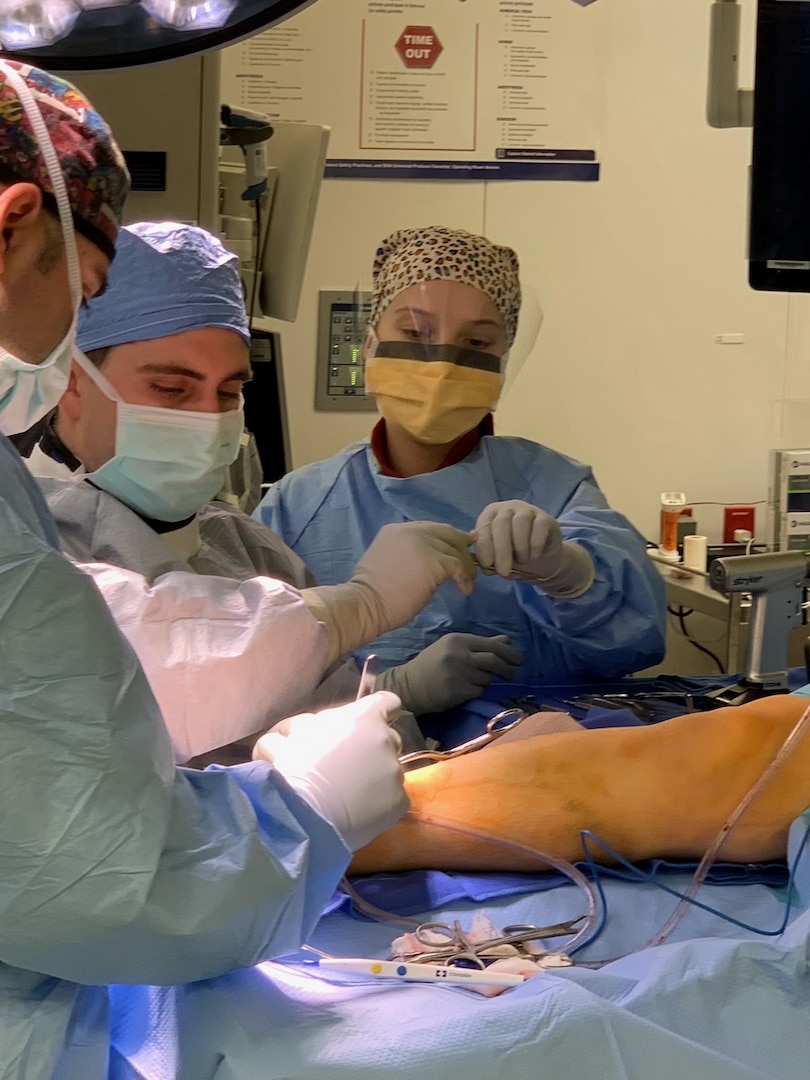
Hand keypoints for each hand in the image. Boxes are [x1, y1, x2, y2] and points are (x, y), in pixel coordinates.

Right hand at [253, 691, 408, 850]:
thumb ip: (314, 725)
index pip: (387, 702)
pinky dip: (379, 803)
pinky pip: (391, 798)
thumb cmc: (296, 768)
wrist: (306, 815)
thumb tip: (311, 726)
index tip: (368, 725)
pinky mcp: (399, 801)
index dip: (378, 712)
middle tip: (349, 765)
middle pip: (388, 738)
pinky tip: (359, 811)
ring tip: (350, 793)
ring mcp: (395, 771)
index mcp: (363, 717)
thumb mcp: (297, 734)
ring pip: (389, 769)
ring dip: (375, 776)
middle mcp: (385, 739)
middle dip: (372, 748)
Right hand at [351, 521, 476, 628]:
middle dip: (461, 547)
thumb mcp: (388, 561)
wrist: (365, 604)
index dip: (447, 538)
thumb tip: (430, 561)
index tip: (459, 548)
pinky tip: (465, 590)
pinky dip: (465, 578)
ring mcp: (423, 544)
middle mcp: (411, 531)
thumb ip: (408, 554)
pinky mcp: (434, 561)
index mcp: (397, 530)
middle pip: (446, 533)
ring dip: (465, 566)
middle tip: (471, 563)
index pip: (430, 529)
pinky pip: (458, 566)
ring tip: (468, 582)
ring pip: (455, 550)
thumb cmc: (371, 593)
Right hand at [376, 633, 523, 714]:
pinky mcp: (458, 691)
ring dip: (486, 681)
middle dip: (507, 669)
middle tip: (512, 674)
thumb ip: (480, 645)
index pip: (491, 645)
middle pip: (494, 661)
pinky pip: (478, 691)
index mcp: (458, 640)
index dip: (508, 653)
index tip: (518, 660)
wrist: (410, 685)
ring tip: (473, 680)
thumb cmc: (432, 664)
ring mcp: (459, 674)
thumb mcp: (454, 648)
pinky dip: (476, 691)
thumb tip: (507, 641)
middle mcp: (459, 655)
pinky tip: (465, 689)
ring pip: (486, 678)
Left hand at [475, 500, 562, 577]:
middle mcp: (507, 508)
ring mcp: (527, 510)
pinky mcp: (545, 518)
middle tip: (504, 571)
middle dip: (501, 549)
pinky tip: (534, 556)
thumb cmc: (513, 557)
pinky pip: (539, 527)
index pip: (483, 526)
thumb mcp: (498, 561)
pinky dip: (535, 545)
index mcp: (490, 515)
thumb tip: (485, 565)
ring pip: (520, 522)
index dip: (484, 547)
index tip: (488, 565)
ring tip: (522, 561)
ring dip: (519, 546)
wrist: (541, 559)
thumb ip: (488, 560)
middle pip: (501, 522)